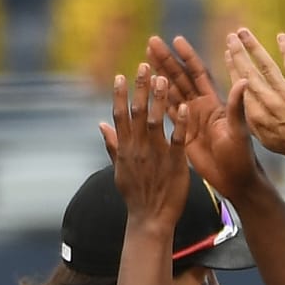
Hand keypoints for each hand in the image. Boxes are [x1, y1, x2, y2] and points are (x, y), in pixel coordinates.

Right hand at [98, 63, 191, 225]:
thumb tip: (100, 124)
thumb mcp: (119, 169)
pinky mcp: (174, 164)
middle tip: (144, 65)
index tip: (121, 75)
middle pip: (136, 113)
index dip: (120, 95)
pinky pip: (177, 140)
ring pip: (154, 121)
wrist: (149, 220)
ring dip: (158, 99)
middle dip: (140, 88)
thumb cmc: (136, 195)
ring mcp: (155, 156)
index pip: (120, 116)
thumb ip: (112, 144)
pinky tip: (184, 107)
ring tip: (163, 78)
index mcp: (125, 149)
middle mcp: (137, 149)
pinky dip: (179, 123)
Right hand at [146, 33, 265, 201]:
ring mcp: (191, 119)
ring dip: (159, 76)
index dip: (187, 56)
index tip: (176, 40)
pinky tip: (145, 89)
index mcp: (214, 103)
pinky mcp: (182, 133)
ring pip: (171, 92)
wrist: (234, 179)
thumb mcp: (239, 130)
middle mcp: (201, 107)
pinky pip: (167, 113)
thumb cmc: (241, 156)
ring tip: (145, 59)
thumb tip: (243, 80)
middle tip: (151, 42)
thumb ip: (237, 106)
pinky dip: (156, 100)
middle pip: (181, 78)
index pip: (198, 73)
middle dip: (167, 60)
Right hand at [224, 28, 284, 157]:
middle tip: (230, 36)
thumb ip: (251, 116)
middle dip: (238, 53)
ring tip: (244, 32)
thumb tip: (243, 97)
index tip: (227, 53)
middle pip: (248, 73)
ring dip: (253, 47)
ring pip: (266, 65)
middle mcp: (268, 102)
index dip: (232, 67)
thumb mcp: (263, 136)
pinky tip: (281, 36)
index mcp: (255, 114)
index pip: (240, 85)